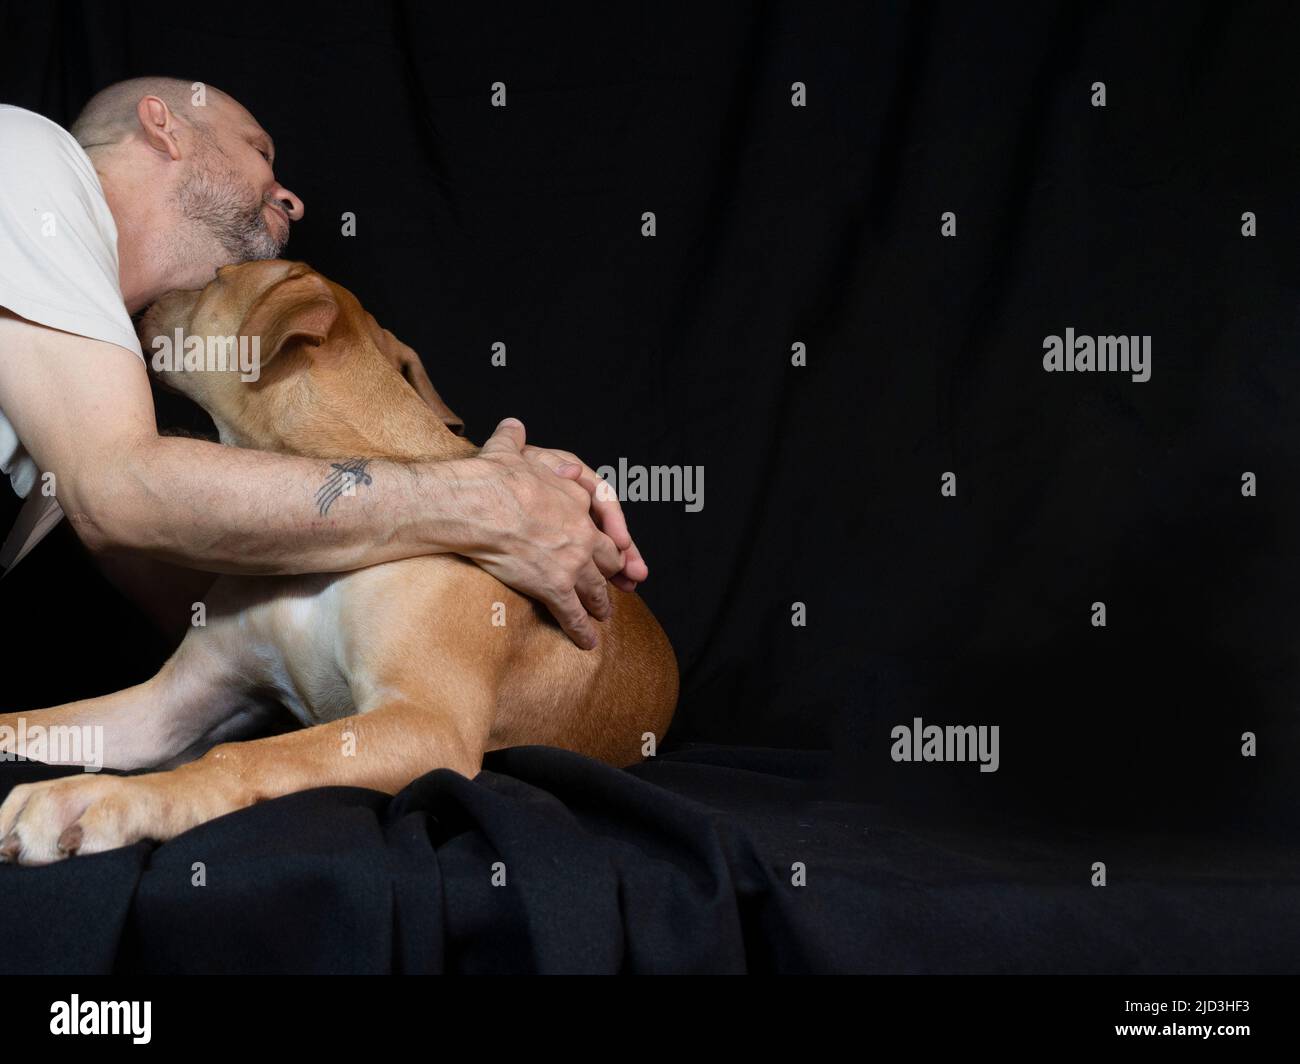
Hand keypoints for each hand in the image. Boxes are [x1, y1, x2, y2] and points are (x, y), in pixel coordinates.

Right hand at [453, 418, 632, 648]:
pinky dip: (582, 630)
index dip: (614, 539)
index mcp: (576, 498)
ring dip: (601, 604)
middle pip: (607, 559)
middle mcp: (582, 532)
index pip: (604, 521)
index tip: (620, 550)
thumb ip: (514, 438)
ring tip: (604, 615)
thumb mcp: (507, 448)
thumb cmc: (489, 476)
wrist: (475, 505)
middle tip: (622, 586)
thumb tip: (513, 424)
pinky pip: (574, 614)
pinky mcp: (556, 587)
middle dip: (615, 574)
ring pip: (596, 589)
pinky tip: (587, 642)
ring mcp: (572, 561)